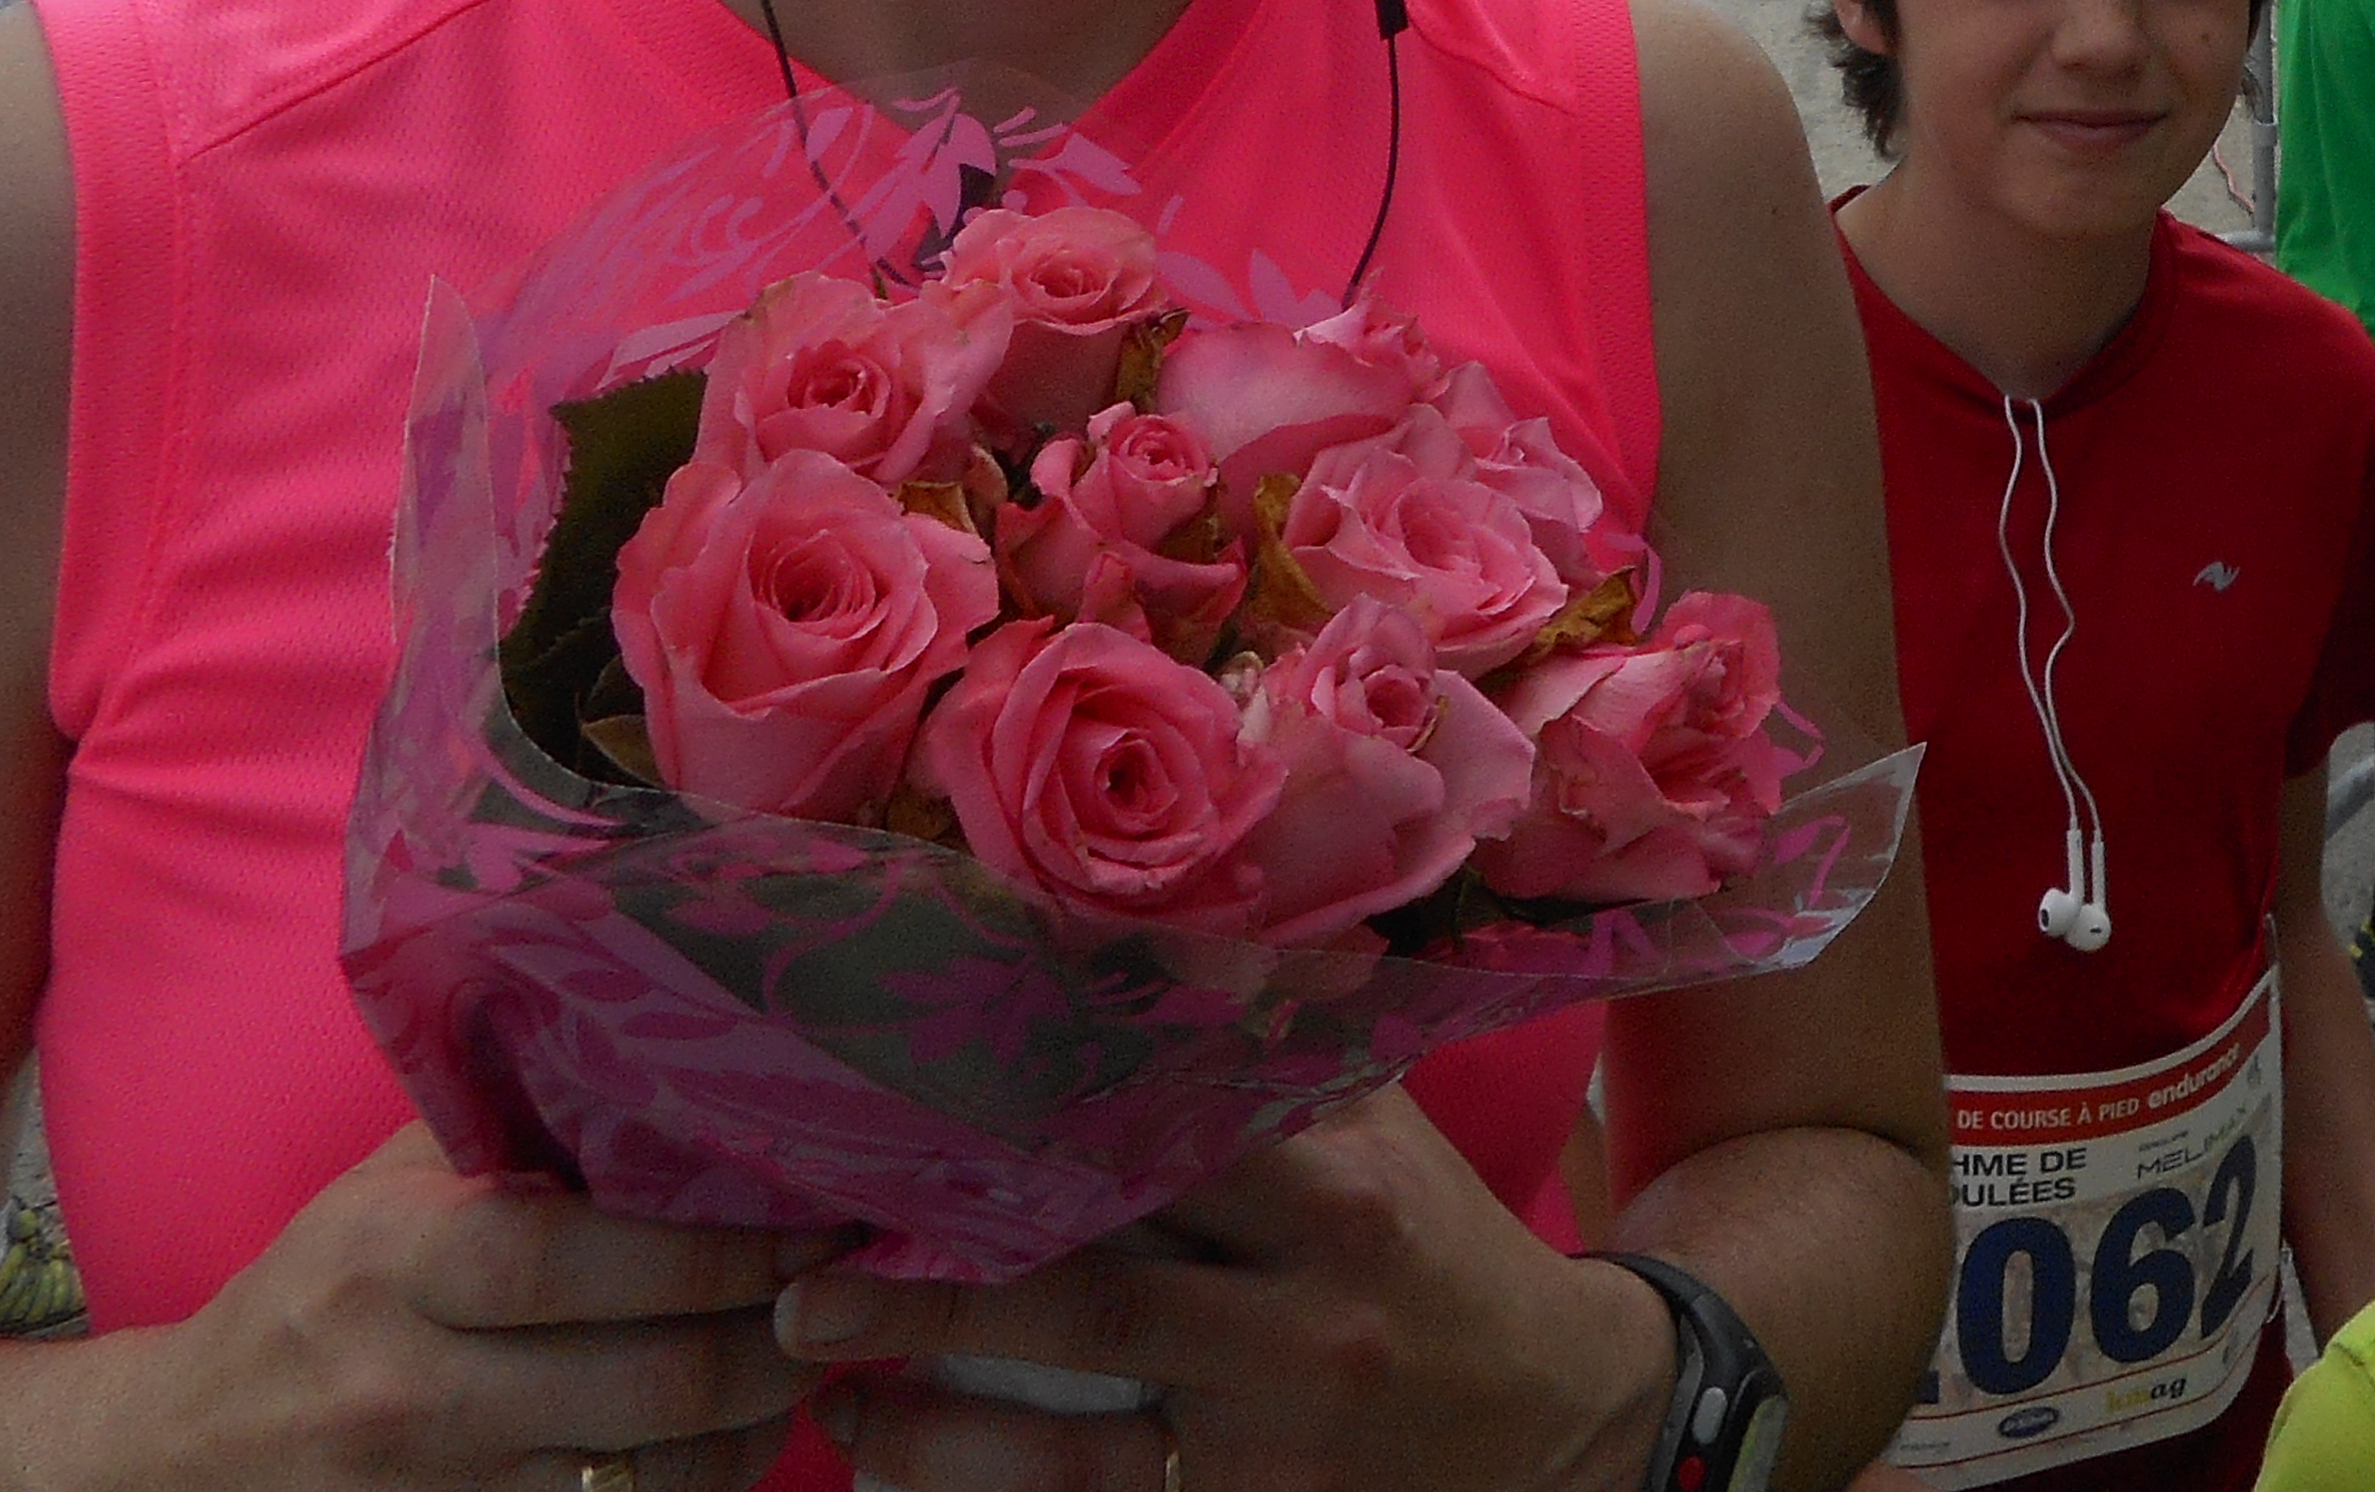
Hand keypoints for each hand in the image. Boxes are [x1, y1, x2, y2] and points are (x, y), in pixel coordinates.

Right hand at [100, 1124, 826, 1491]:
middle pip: (648, 1384)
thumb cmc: (321, 1290)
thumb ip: (514, 1123)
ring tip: (821, 1359)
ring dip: (759, 1427)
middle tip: (856, 1290)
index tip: (825, 1214)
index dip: (725, 1248)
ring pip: (651, 1478)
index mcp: (399, 1262)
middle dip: (780, 1341)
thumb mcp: (389, 1189)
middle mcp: (412, 1389)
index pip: (583, 1258)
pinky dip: (699, 1491)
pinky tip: (740, 1441)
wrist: (177, 1455)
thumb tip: (683, 1041)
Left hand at [779, 1088, 1670, 1491]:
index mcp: (1340, 1192)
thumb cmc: (1442, 1254)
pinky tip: (900, 1464)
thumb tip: (1167, 937)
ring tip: (818, 1388)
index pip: (1158, 1142)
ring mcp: (1278, 1444)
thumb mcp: (1390, 1137)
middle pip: (1092, 1299)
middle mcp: (1306, 1318)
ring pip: (1072, 1441)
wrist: (1570, 1427)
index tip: (900, 1114)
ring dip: (930, 1422)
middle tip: (804, 1279)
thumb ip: (1281, 1052)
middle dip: (934, 1293)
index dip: (1022, 1128)